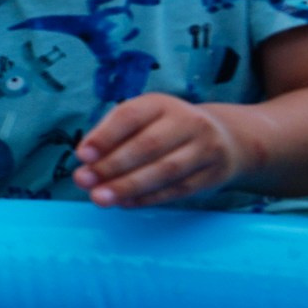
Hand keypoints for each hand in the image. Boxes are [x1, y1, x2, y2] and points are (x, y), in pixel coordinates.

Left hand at [74, 94, 249, 206]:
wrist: (224, 138)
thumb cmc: (165, 129)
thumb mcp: (141, 120)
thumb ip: (112, 135)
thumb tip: (86, 160)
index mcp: (161, 104)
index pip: (130, 116)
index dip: (105, 136)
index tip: (82, 156)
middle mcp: (187, 122)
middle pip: (148, 145)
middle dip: (112, 166)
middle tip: (84, 182)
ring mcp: (205, 148)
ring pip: (165, 170)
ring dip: (129, 187)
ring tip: (100, 198)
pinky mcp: (213, 174)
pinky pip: (178, 189)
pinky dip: (149, 198)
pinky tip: (125, 203)